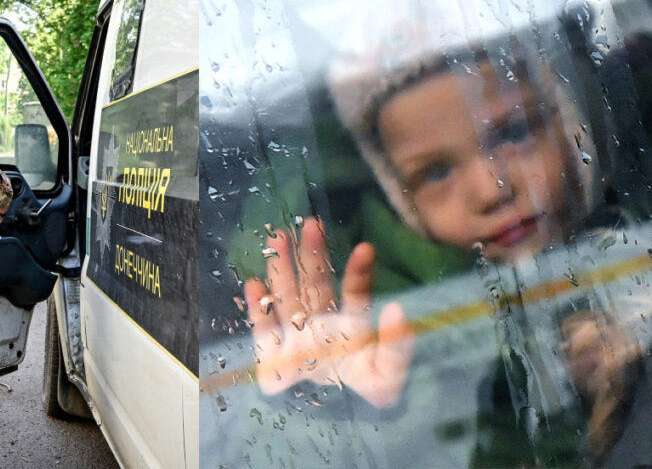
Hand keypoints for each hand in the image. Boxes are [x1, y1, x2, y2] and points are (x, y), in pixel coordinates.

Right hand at [244, 218, 414, 407]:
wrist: (335, 427)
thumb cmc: (362, 395)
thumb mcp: (386, 377)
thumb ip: (396, 346)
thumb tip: (398, 310)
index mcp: (348, 327)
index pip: (353, 294)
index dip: (358, 272)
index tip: (366, 249)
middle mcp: (321, 325)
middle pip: (314, 285)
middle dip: (311, 255)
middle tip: (309, 225)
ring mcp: (295, 337)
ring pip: (288, 296)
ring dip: (282, 269)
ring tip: (277, 238)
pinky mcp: (272, 356)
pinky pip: (263, 328)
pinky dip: (257, 308)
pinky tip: (253, 284)